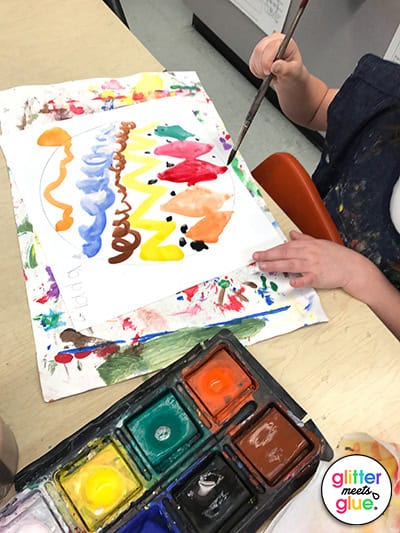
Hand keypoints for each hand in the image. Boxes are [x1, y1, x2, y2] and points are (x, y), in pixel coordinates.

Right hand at [249, 33, 303, 84]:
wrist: (288, 77)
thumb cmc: (293, 72)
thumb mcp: (293, 72)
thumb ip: (285, 69)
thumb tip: (276, 66)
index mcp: (286, 42)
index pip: (271, 46)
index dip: (267, 60)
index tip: (268, 71)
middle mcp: (275, 40)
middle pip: (260, 49)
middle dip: (262, 66)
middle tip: (270, 74)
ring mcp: (265, 45)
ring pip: (255, 55)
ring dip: (259, 69)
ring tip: (269, 73)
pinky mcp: (258, 53)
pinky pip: (252, 62)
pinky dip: (256, 70)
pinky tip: (264, 72)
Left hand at [252, 230, 381, 300]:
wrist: (352, 267)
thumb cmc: (336, 256)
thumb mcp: (319, 243)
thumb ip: (304, 239)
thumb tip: (292, 234)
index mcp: (308, 245)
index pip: (285, 247)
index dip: (271, 250)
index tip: (259, 253)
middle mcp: (309, 254)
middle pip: (285, 254)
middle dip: (268, 256)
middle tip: (256, 259)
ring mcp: (313, 265)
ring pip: (290, 265)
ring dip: (275, 266)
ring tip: (263, 268)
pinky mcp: (318, 277)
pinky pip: (306, 279)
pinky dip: (298, 280)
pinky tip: (290, 282)